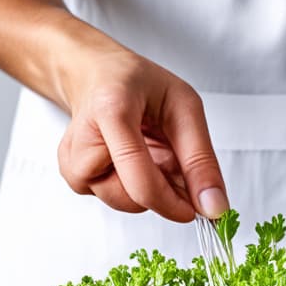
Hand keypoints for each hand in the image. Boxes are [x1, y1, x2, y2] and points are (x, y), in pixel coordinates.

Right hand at [58, 48, 228, 221]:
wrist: (97, 75)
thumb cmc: (137, 84)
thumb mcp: (184, 106)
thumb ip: (200, 159)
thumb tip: (213, 206)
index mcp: (111, 111)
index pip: (140, 181)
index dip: (172, 203)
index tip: (196, 210)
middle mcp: (83, 140)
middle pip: (132, 198)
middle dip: (164, 191)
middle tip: (172, 159)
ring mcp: (72, 162)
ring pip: (123, 204)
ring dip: (149, 188)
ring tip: (150, 153)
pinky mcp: (72, 177)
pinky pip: (114, 199)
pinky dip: (132, 187)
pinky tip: (133, 160)